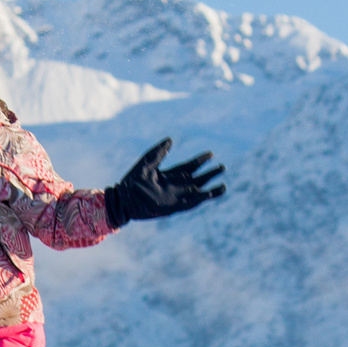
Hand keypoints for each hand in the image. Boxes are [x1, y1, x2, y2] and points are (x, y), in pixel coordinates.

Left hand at [104, 138, 225, 226]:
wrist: (124, 200)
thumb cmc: (131, 181)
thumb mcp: (147, 163)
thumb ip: (159, 152)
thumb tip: (171, 139)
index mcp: (169, 175)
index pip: (189, 166)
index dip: (200, 161)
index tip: (211, 154)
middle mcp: (175, 186)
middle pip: (197, 179)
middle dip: (209, 173)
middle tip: (222, 167)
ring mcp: (175, 197)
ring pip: (197, 192)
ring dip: (210, 188)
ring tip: (224, 184)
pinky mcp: (174, 207)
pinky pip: (192, 203)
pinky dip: (202, 199)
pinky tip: (211, 194)